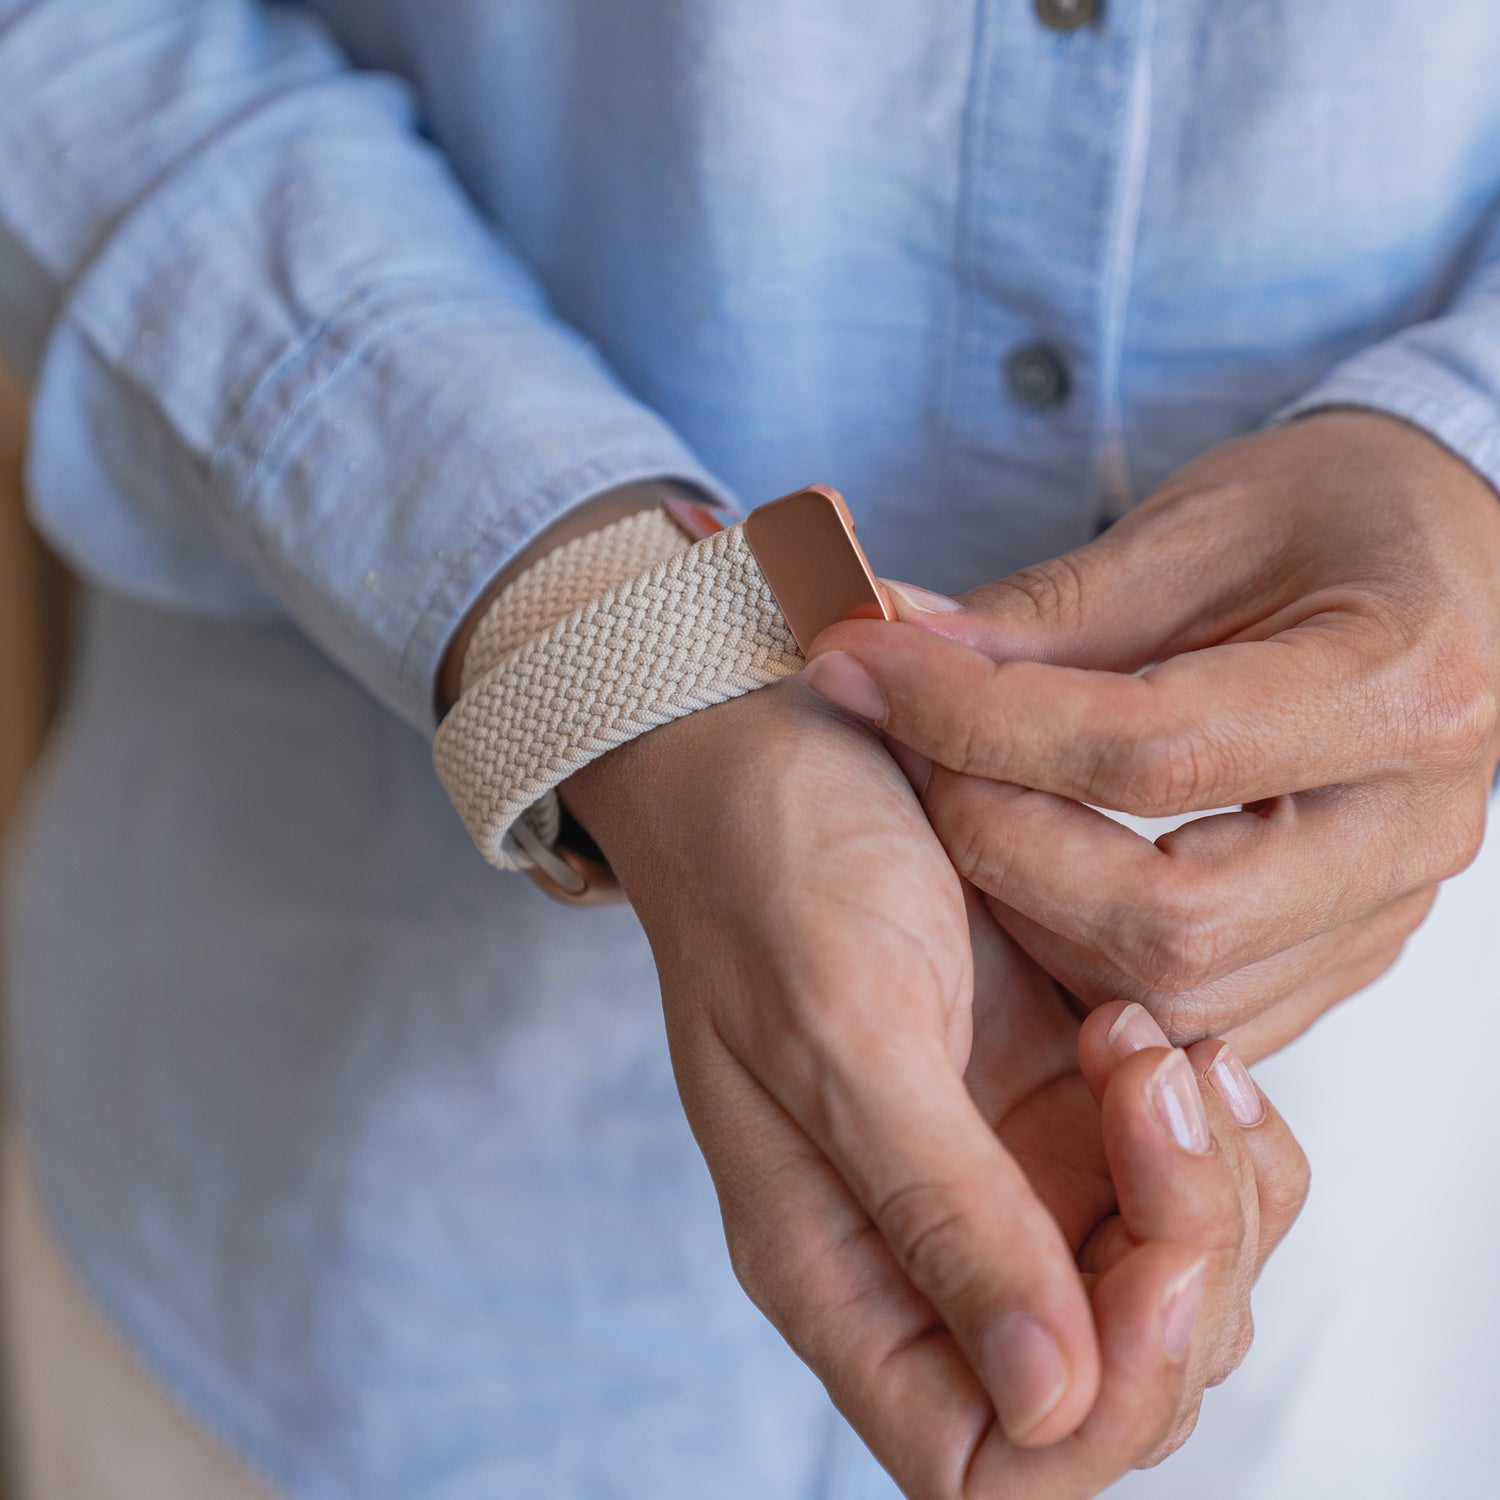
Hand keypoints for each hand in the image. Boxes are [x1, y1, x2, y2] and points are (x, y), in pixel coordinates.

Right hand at [567, 681, 1307, 1494]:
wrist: (775, 735)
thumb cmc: (767, 862)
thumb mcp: (839, 1021)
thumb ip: (935, 1207)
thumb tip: (1047, 1400)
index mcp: (834, 1263)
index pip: (981, 1462)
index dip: (1096, 1413)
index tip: (1144, 1263)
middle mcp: (923, 1241)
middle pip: (1108, 1384)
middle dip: (1182, 1273)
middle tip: (1151, 1089)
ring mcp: (1001, 1171)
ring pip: (1176, 1286)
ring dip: (1210, 1184)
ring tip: (1147, 1035)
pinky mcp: (1057, 1098)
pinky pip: (1196, 1180)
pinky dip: (1220, 1126)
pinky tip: (1171, 1034)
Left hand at [805, 410, 1499, 1057]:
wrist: (1440, 565)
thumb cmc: (1327, 520)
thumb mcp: (1194, 525)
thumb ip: (1045, 611)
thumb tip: (889, 655)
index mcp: (1399, 683)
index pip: (1150, 751)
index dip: (975, 720)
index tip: (860, 666)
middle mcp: (1413, 824)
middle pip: (1171, 918)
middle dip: (998, 844)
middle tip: (911, 757)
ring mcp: (1384, 908)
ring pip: (1176, 989)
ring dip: (1028, 911)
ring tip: (962, 803)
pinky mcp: (1344, 950)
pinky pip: (1198, 1013)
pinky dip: (1084, 957)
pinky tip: (1028, 869)